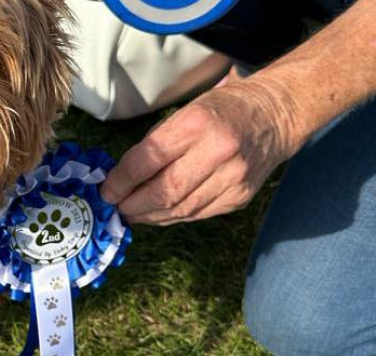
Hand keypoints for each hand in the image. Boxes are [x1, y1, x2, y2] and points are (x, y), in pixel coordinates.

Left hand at [100, 78, 301, 224]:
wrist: (275, 115)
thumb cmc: (222, 111)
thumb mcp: (186, 113)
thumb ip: (155, 145)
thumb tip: (121, 179)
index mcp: (198, 123)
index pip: (148, 160)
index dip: (122, 181)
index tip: (107, 191)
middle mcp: (218, 151)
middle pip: (164, 192)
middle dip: (133, 205)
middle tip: (116, 208)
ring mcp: (233, 178)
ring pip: (180, 209)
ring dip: (150, 216)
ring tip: (132, 214)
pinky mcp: (239, 197)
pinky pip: (196, 214)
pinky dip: (172, 216)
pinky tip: (158, 214)